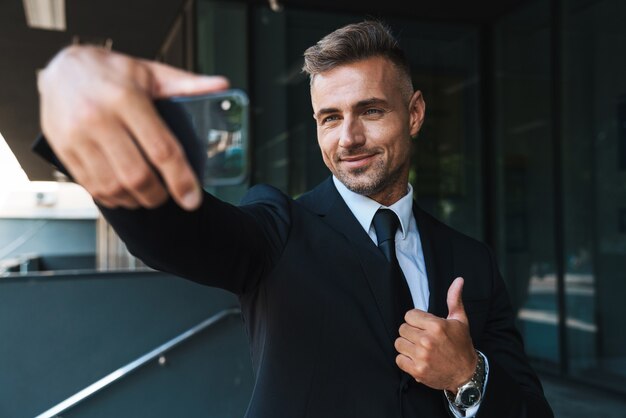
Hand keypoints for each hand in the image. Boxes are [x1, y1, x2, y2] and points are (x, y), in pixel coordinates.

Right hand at [38, 45, 228, 209]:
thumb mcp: (151, 72)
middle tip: (169, 196)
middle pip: (137, 175)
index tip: (192, 199)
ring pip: (113, 186)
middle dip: (159, 195)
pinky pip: (91, 186)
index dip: (181, 180)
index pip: (161, 149)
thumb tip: (223, 86)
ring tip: (148, 195)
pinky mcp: (63, 150)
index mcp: (126, 99)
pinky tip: (125, 192)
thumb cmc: (113, 72)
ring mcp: (77, 136)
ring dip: (136, 199)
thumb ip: (187, 84)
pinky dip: (113, 198)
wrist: (63, 67)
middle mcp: (98, 118)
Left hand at [394, 277, 477, 391]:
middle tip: (421, 338)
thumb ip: (454, 299)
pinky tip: (416, 359)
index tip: (423, 326)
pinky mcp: (417, 371)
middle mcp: (427, 340)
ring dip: (406, 346)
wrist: (466, 374)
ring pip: (399, 343)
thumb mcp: (460, 320)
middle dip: (411, 332)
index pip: (409, 315)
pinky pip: (399, 360)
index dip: (416, 320)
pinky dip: (405, 360)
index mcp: (436, 326)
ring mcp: (421, 356)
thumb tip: (458, 280)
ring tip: (418, 348)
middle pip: (402, 329)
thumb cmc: (462, 345)